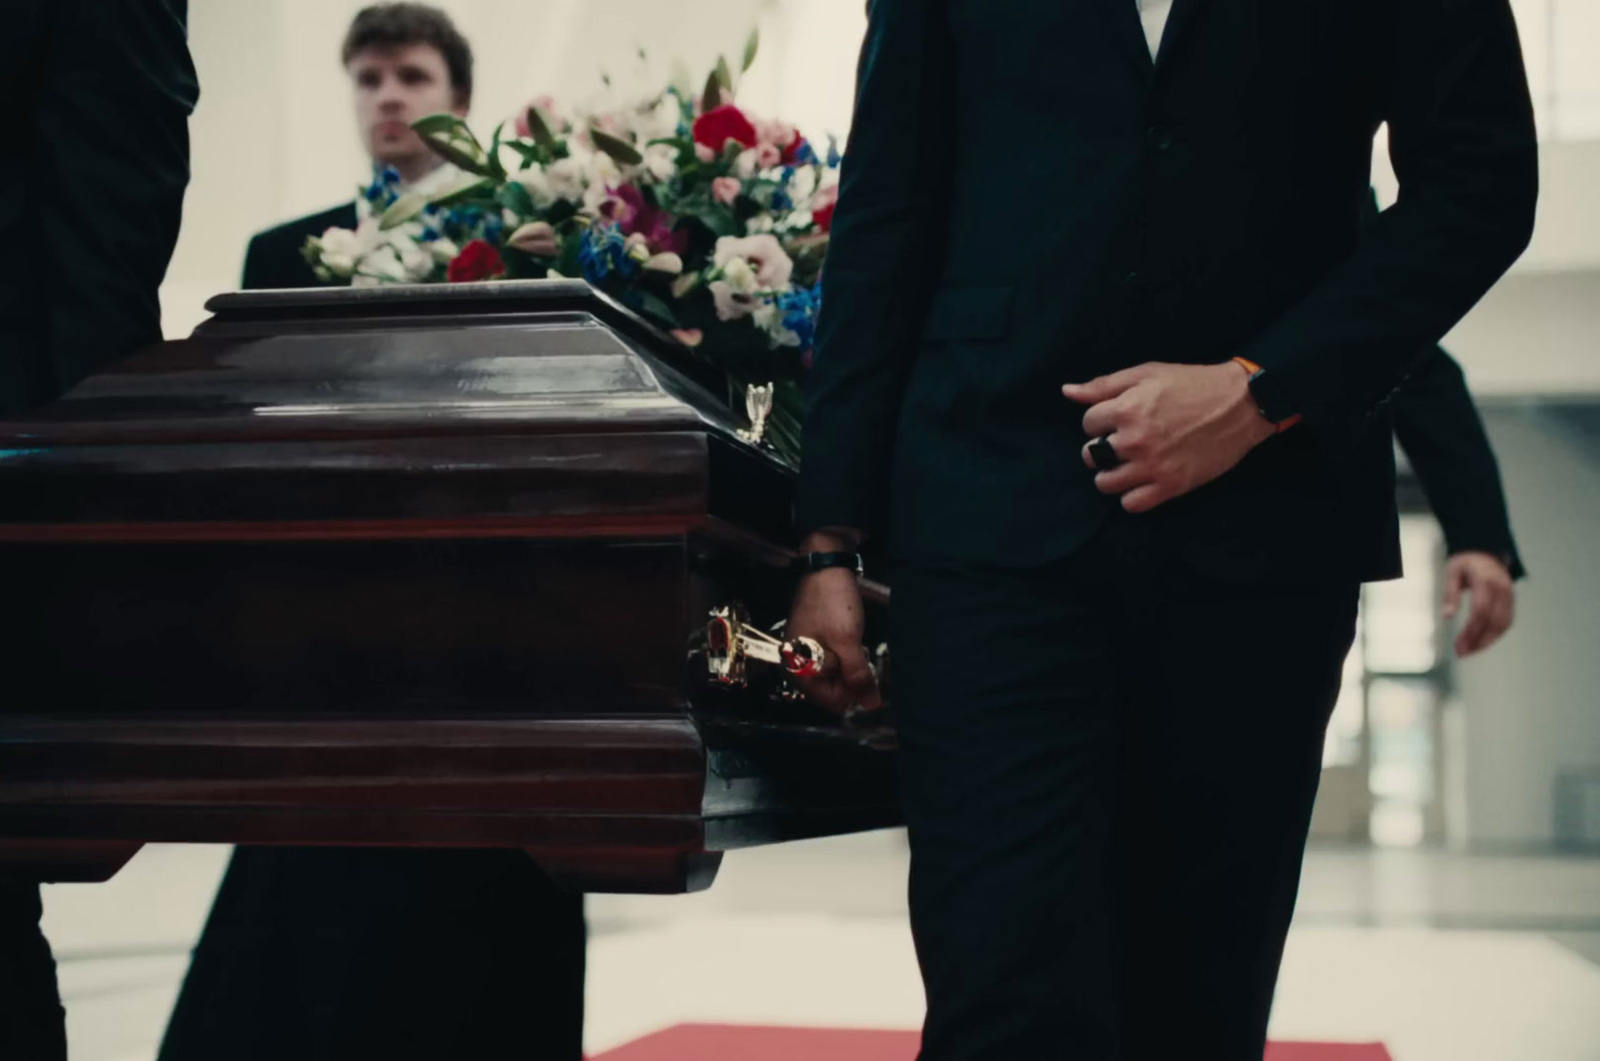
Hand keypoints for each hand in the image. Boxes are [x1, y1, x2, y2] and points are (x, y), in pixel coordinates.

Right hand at [787, 552, 880, 714]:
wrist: (826, 567)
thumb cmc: (833, 604)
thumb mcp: (848, 642)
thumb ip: (858, 676)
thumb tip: (871, 706)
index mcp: (799, 670)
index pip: (833, 702)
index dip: (853, 690)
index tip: (863, 666)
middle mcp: (798, 667)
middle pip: (833, 691)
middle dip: (852, 677)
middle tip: (858, 650)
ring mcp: (806, 655)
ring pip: (836, 676)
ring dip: (851, 665)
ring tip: (855, 643)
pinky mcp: (814, 644)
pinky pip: (834, 662)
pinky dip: (846, 655)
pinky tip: (851, 640)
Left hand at [1062, 362, 1276, 513]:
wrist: (1241, 404)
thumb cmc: (1192, 384)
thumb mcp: (1147, 374)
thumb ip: (1104, 385)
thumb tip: (1067, 391)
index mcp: (1127, 409)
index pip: (1088, 424)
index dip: (1101, 420)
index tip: (1119, 418)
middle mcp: (1135, 440)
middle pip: (1090, 456)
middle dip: (1102, 448)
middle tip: (1124, 441)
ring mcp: (1152, 466)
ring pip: (1105, 483)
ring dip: (1112, 474)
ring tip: (1130, 463)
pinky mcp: (1170, 486)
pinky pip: (1131, 504)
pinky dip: (1132, 496)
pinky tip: (1143, 480)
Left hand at [1444, 551, 1515, 657]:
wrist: (1487, 552)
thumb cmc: (1467, 562)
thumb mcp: (1452, 572)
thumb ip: (1451, 593)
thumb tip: (1447, 616)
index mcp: (1486, 582)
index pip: (1481, 611)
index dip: (1471, 630)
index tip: (1460, 644)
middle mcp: (1502, 590)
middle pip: (1493, 621)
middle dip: (1478, 640)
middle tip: (1462, 652)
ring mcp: (1509, 596)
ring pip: (1503, 624)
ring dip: (1487, 641)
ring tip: (1470, 651)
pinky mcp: (1512, 601)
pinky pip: (1507, 622)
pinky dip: (1495, 635)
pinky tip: (1482, 643)